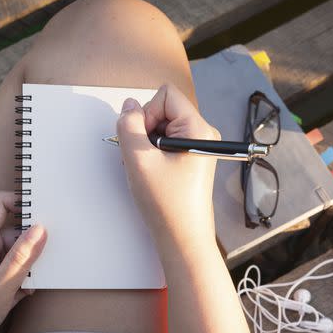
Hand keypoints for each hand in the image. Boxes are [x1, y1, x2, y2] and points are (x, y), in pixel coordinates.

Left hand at [0, 191, 46, 332]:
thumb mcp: (2, 286)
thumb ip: (23, 256)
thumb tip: (42, 229)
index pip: (1, 203)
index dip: (23, 203)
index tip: (46, 213)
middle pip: (14, 230)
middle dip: (31, 244)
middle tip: (45, 258)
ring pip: (16, 251)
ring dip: (27, 266)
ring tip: (30, 284)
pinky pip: (12, 268)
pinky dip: (20, 279)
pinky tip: (21, 294)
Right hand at [117, 84, 218, 251]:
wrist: (183, 238)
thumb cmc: (167, 203)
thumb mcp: (139, 159)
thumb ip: (129, 126)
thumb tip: (129, 105)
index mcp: (198, 129)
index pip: (166, 95)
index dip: (147, 112)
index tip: (144, 140)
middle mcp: (203, 133)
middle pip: (164, 110)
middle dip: (145, 129)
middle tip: (141, 157)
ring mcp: (198, 146)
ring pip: (162, 127)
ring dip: (147, 143)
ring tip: (145, 168)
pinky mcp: (192, 159)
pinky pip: (167, 142)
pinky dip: (153, 154)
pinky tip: (150, 173)